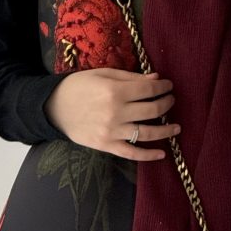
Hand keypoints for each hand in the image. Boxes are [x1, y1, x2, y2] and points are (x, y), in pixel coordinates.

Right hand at [43, 68, 180, 160]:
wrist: (53, 107)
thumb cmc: (78, 86)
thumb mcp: (103, 74)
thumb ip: (131, 77)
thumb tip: (156, 78)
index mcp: (115, 90)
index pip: (149, 89)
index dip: (163, 87)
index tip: (168, 86)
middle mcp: (116, 112)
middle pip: (153, 110)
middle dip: (167, 104)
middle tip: (171, 101)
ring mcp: (112, 132)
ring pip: (147, 133)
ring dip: (166, 130)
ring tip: (177, 127)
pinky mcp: (106, 146)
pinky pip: (132, 154)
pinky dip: (148, 155)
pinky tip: (162, 154)